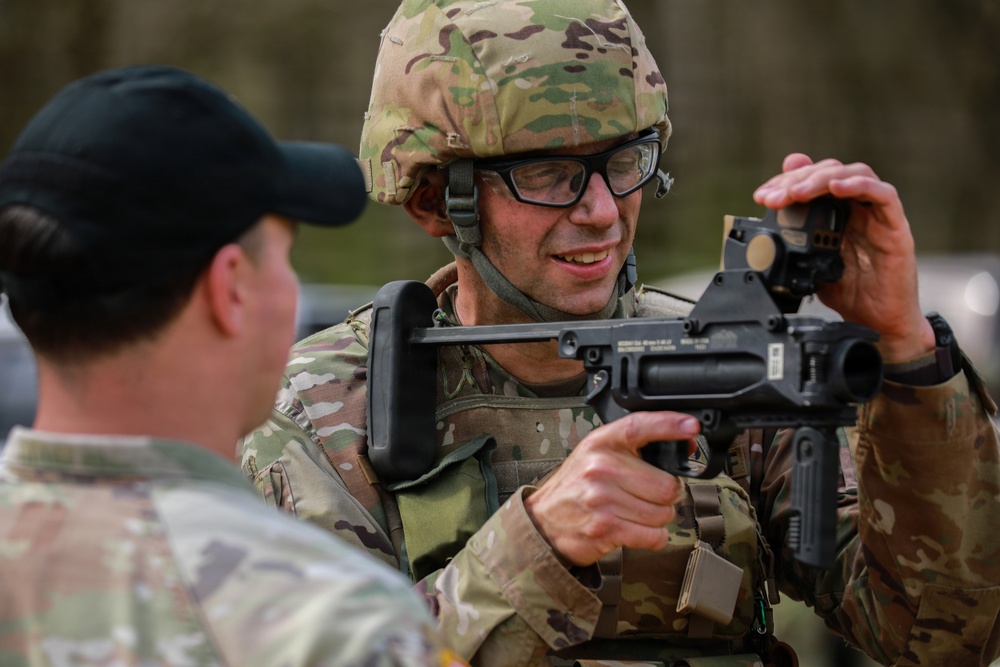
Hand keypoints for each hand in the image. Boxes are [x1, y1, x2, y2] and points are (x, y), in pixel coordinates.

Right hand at [523, 411, 694, 566]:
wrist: (542, 522)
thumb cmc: (575, 487)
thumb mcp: (596, 455)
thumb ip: (635, 448)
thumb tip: (685, 443)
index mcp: (601, 443)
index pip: (640, 427)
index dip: (670, 425)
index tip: (690, 427)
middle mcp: (601, 467)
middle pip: (667, 485)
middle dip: (666, 496)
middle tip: (648, 496)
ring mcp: (603, 499)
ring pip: (663, 513)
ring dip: (657, 518)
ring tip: (635, 513)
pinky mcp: (606, 528)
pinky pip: (654, 536)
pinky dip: (652, 538)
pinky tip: (636, 530)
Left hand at [753, 154, 934, 361]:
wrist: (877, 323)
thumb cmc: (849, 293)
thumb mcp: (809, 263)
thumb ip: (794, 240)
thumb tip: (768, 227)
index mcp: (838, 213)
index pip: (814, 180)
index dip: (787, 181)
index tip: (763, 197)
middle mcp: (859, 208)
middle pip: (831, 172)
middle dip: (798, 180)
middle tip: (773, 198)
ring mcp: (878, 216)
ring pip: (856, 175)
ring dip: (822, 179)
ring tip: (797, 192)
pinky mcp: (896, 228)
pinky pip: (885, 196)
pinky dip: (859, 186)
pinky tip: (836, 188)